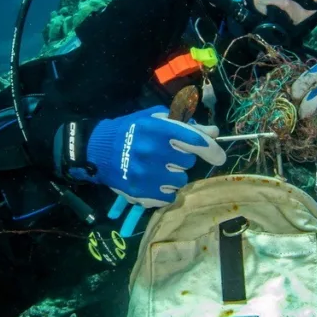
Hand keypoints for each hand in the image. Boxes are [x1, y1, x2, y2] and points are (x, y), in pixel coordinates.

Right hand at [85, 106, 225, 207]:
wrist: (97, 150)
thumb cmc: (128, 130)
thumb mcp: (154, 120)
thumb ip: (184, 125)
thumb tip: (213, 133)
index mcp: (158, 130)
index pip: (194, 142)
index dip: (211, 150)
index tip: (219, 157)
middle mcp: (153, 152)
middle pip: (188, 163)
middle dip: (181, 159)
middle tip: (165, 155)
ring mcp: (147, 175)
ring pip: (180, 181)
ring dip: (173, 176)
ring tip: (156, 168)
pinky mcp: (141, 193)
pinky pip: (169, 197)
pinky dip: (164, 191)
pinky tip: (152, 181)